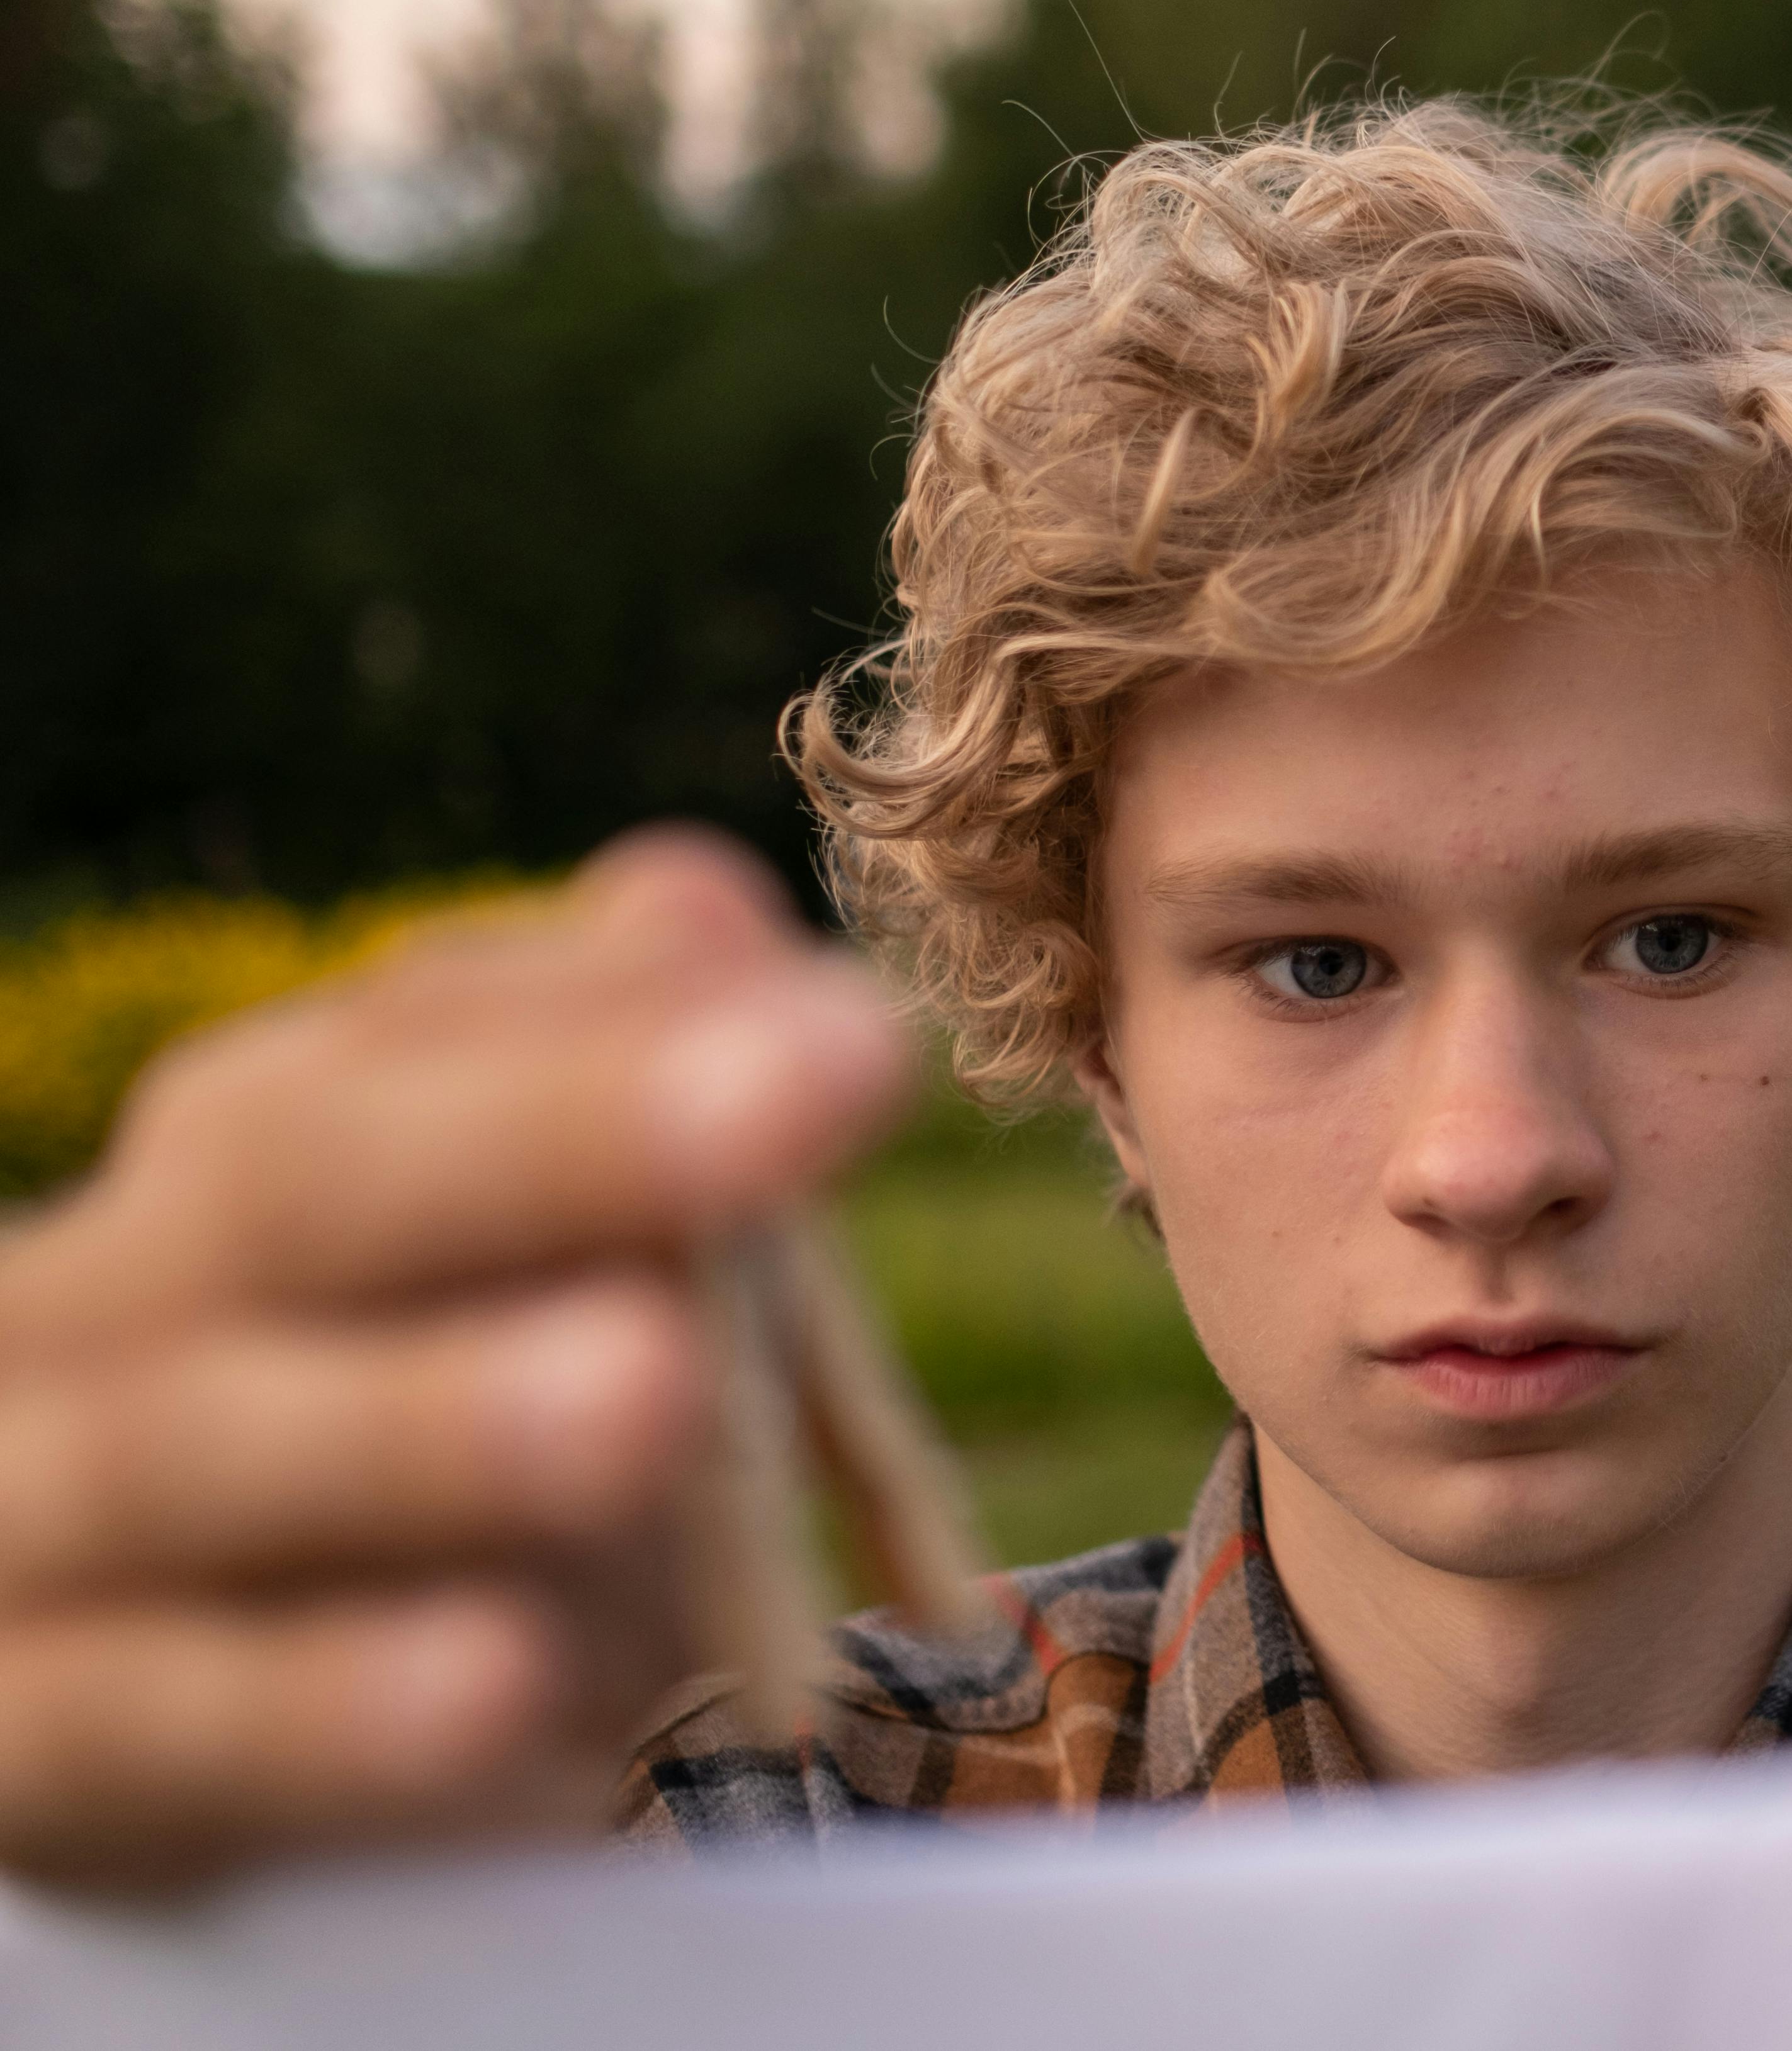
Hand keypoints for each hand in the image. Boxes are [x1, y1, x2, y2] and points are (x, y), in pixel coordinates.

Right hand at [0, 831, 908, 1887]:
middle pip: (305, 1186)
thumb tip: (703, 899)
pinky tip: (500, 1686)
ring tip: (653, 1390)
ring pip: (211, 1445)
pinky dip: (330, 1702)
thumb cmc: (386, 1471)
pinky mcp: (33, 1746)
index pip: (407, 1038)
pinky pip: (164, 1714)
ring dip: (435, 1419)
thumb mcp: (508, 1291)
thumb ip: (593, 1104)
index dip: (622, 1017)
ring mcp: (34, 1519)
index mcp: (239, 1157)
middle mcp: (108, 1297)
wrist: (115, 1710)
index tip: (855, 1024)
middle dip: (560, 1139)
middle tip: (804, 1099)